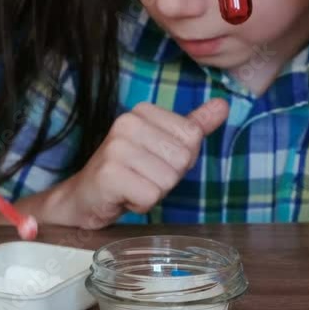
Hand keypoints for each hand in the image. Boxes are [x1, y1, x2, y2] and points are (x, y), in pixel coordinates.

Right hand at [45, 99, 228, 228]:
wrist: (86, 197)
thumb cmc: (129, 171)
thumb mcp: (163, 145)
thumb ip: (193, 126)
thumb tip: (223, 105)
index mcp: (142, 111)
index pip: (192, 137)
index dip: (180, 159)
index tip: (154, 162)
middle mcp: (127, 123)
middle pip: (182, 159)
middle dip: (168, 178)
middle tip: (142, 177)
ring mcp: (116, 148)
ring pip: (167, 180)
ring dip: (154, 192)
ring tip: (133, 186)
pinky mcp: (109, 174)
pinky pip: (150, 196)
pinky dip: (141, 204)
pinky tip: (124, 197)